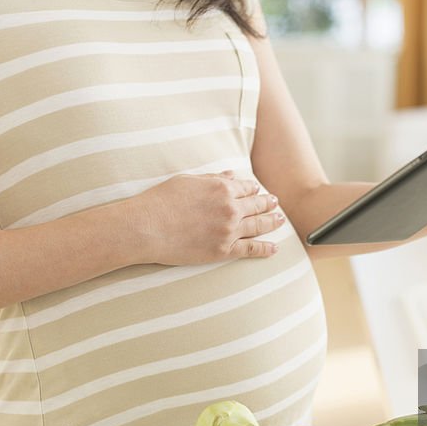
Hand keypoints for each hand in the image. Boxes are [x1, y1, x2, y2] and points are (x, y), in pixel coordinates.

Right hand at [123, 171, 283, 264]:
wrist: (146, 227)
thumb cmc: (161, 201)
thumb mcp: (188, 181)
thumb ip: (213, 178)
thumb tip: (232, 175)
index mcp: (222, 188)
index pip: (246, 188)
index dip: (253, 190)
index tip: (257, 191)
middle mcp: (230, 208)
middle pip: (257, 205)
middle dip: (268, 204)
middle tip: (276, 203)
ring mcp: (229, 230)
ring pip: (259, 226)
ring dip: (272, 222)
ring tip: (280, 220)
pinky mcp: (224, 251)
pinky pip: (251, 249)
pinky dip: (265, 249)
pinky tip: (274, 248)